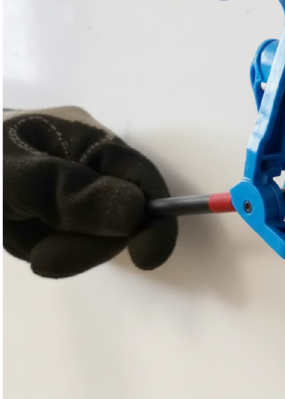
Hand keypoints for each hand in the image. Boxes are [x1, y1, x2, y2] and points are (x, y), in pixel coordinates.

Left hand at [2, 106, 177, 277]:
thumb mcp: (11, 174)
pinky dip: (40, 245)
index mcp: (86, 141)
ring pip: (88, 234)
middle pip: (120, 216)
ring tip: (13, 230)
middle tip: (44, 257)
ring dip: (54, 245)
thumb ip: (70, 192)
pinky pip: (61, 240)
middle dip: (85, 243)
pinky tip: (14, 231)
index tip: (149, 258)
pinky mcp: (49, 210)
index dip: (156, 218)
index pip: (140, 179)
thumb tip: (137, 212)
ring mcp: (68, 188)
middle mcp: (86, 163)